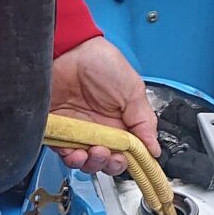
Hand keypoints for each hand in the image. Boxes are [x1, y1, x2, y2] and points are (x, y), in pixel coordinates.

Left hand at [47, 37, 161, 176]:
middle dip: (110, 164)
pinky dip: (72, 159)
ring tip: (95, 152)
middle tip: (111, 155)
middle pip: (107, 161)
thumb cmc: (100, 62)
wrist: (69, 50)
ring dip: (93, 164)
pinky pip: (65, 154)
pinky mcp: (59, 130)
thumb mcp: (133, 90)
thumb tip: (154, 148)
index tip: (133, 161)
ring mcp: (79, 130)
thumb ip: (144, 121)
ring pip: (86, 162)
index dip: (131, 161)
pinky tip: (78, 152)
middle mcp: (99, 128)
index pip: (128, 151)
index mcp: (120, 121)